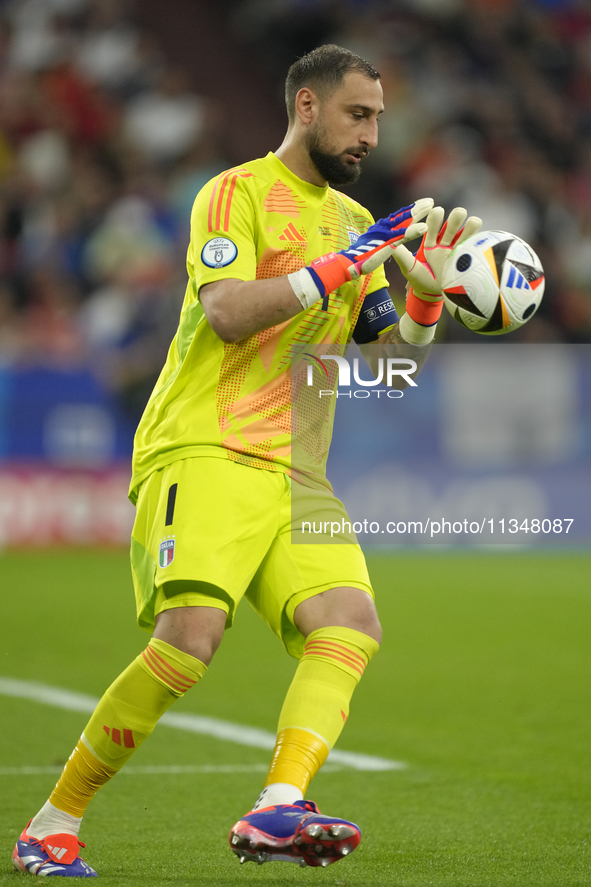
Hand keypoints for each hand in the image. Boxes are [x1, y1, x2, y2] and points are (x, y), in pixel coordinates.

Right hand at [289, 198, 433, 310]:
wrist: (344, 265)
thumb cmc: (355, 261)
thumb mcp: (370, 250)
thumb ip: (377, 244)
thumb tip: (379, 245)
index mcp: (379, 231)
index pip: (396, 219)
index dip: (408, 212)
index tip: (419, 206)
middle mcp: (382, 229)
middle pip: (402, 216)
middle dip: (416, 208)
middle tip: (430, 201)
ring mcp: (384, 236)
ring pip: (404, 222)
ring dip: (418, 214)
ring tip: (431, 206)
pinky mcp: (385, 245)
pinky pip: (402, 237)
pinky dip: (413, 232)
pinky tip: (423, 228)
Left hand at [393, 207, 481, 344]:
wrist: (434, 296)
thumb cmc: (420, 281)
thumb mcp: (410, 270)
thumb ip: (403, 257)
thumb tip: (392, 245)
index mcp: (430, 243)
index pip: (432, 227)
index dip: (435, 219)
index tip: (438, 210)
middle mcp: (444, 243)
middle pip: (450, 227)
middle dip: (454, 220)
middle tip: (458, 213)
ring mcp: (457, 250)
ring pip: (464, 234)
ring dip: (469, 226)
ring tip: (474, 221)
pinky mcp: (466, 258)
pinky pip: (473, 247)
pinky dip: (479, 240)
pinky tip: (485, 237)